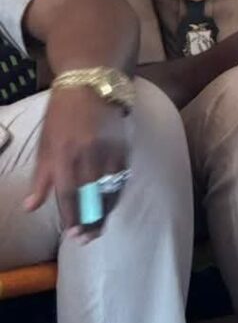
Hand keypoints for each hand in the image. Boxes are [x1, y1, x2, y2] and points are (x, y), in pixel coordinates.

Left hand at [24, 88, 129, 240]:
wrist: (91, 84)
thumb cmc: (61, 115)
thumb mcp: (45, 144)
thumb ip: (40, 178)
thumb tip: (30, 207)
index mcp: (63, 154)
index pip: (68, 194)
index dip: (71, 217)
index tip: (72, 235)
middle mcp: (87, 155)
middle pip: (92, 197)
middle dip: (91, 221)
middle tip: (87, 239)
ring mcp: (108, 151)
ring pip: (109, 190)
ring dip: (105, 210)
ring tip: (99, 226)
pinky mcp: (123, 147)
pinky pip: (121, 177)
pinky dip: (116, 192)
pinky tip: (110, 202)